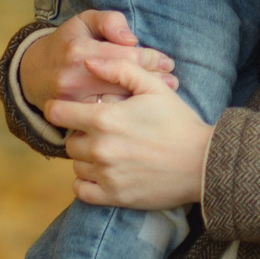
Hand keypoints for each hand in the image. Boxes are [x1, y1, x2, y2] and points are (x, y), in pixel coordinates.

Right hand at [19, 9, 176, 110]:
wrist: (33, 74)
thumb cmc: (68, 43)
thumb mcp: (85, 21)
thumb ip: (110, 21)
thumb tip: (131, 38)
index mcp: (80, 51)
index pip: (126, 56)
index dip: (152, 59)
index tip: (167, 63)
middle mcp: (74, 78)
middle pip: (124, 82)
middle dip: (153, 81)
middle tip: (173, 81)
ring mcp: (72, 102)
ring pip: (116, 104)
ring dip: (143, 101)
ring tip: (164, 95)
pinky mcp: (71, 120)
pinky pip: (103, 120)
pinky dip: (125, 115)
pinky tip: (143, 111)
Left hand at [47, 64, 212, 210]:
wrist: (202, 162)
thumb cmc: (178, 122)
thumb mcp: (154, 87)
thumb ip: (119, 69)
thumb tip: (89, 62)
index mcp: (105, 119)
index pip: (58, 113)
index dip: (60, 109)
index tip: (70, 111)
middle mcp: (100, 148)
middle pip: (69, 141)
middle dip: (82, 135)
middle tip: (104, 132)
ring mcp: (105, 174)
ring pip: (76, 165)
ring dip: (87, 158)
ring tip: (111, 152)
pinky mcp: (113, 196)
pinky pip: (81, 190)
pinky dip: (87, 183)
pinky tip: (104, 173)